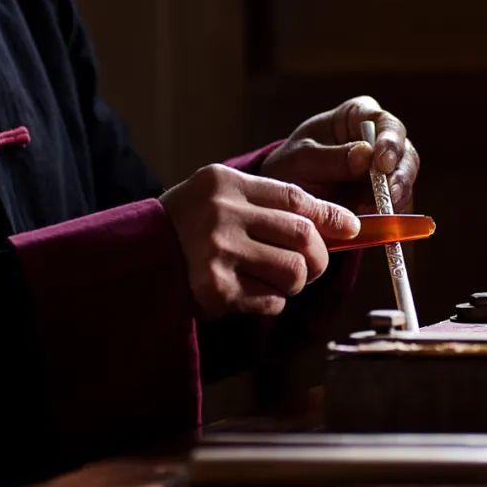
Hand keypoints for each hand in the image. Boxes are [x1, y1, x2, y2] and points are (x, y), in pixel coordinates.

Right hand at [160, 164, 359, 317]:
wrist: (135, 260)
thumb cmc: (190, 230)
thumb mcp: (223, 201)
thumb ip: (273, 206)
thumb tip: (344, 225)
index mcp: (226, 183)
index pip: (296, 196)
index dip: (331, 216)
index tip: (351, 228)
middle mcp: (221, 212)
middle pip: (303, 236)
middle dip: (318, 257)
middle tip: (310, 267)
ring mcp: (217, 250)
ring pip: (294, 272)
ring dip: (294, 283)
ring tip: (272, 280)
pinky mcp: (214, 288)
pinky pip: (272, 301)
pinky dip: (271, 303)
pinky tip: (248, 294)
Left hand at [259, 96, 419, 212]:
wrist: (287, 196)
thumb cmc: (292, 166)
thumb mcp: (301, 159)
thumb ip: (331, 158)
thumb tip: (366, 156)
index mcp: (358, 116)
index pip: (385, 123)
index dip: (390, 142)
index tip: (382, 163)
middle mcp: (379, 140)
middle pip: (405, 155)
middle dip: (399, 177)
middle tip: (388, 196)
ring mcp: (386, 171)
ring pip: (405, 183)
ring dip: (393, 200)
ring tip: (369, 212)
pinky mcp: (385, 196)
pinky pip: (397, 207)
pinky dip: (389, 216)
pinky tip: (373, 223)